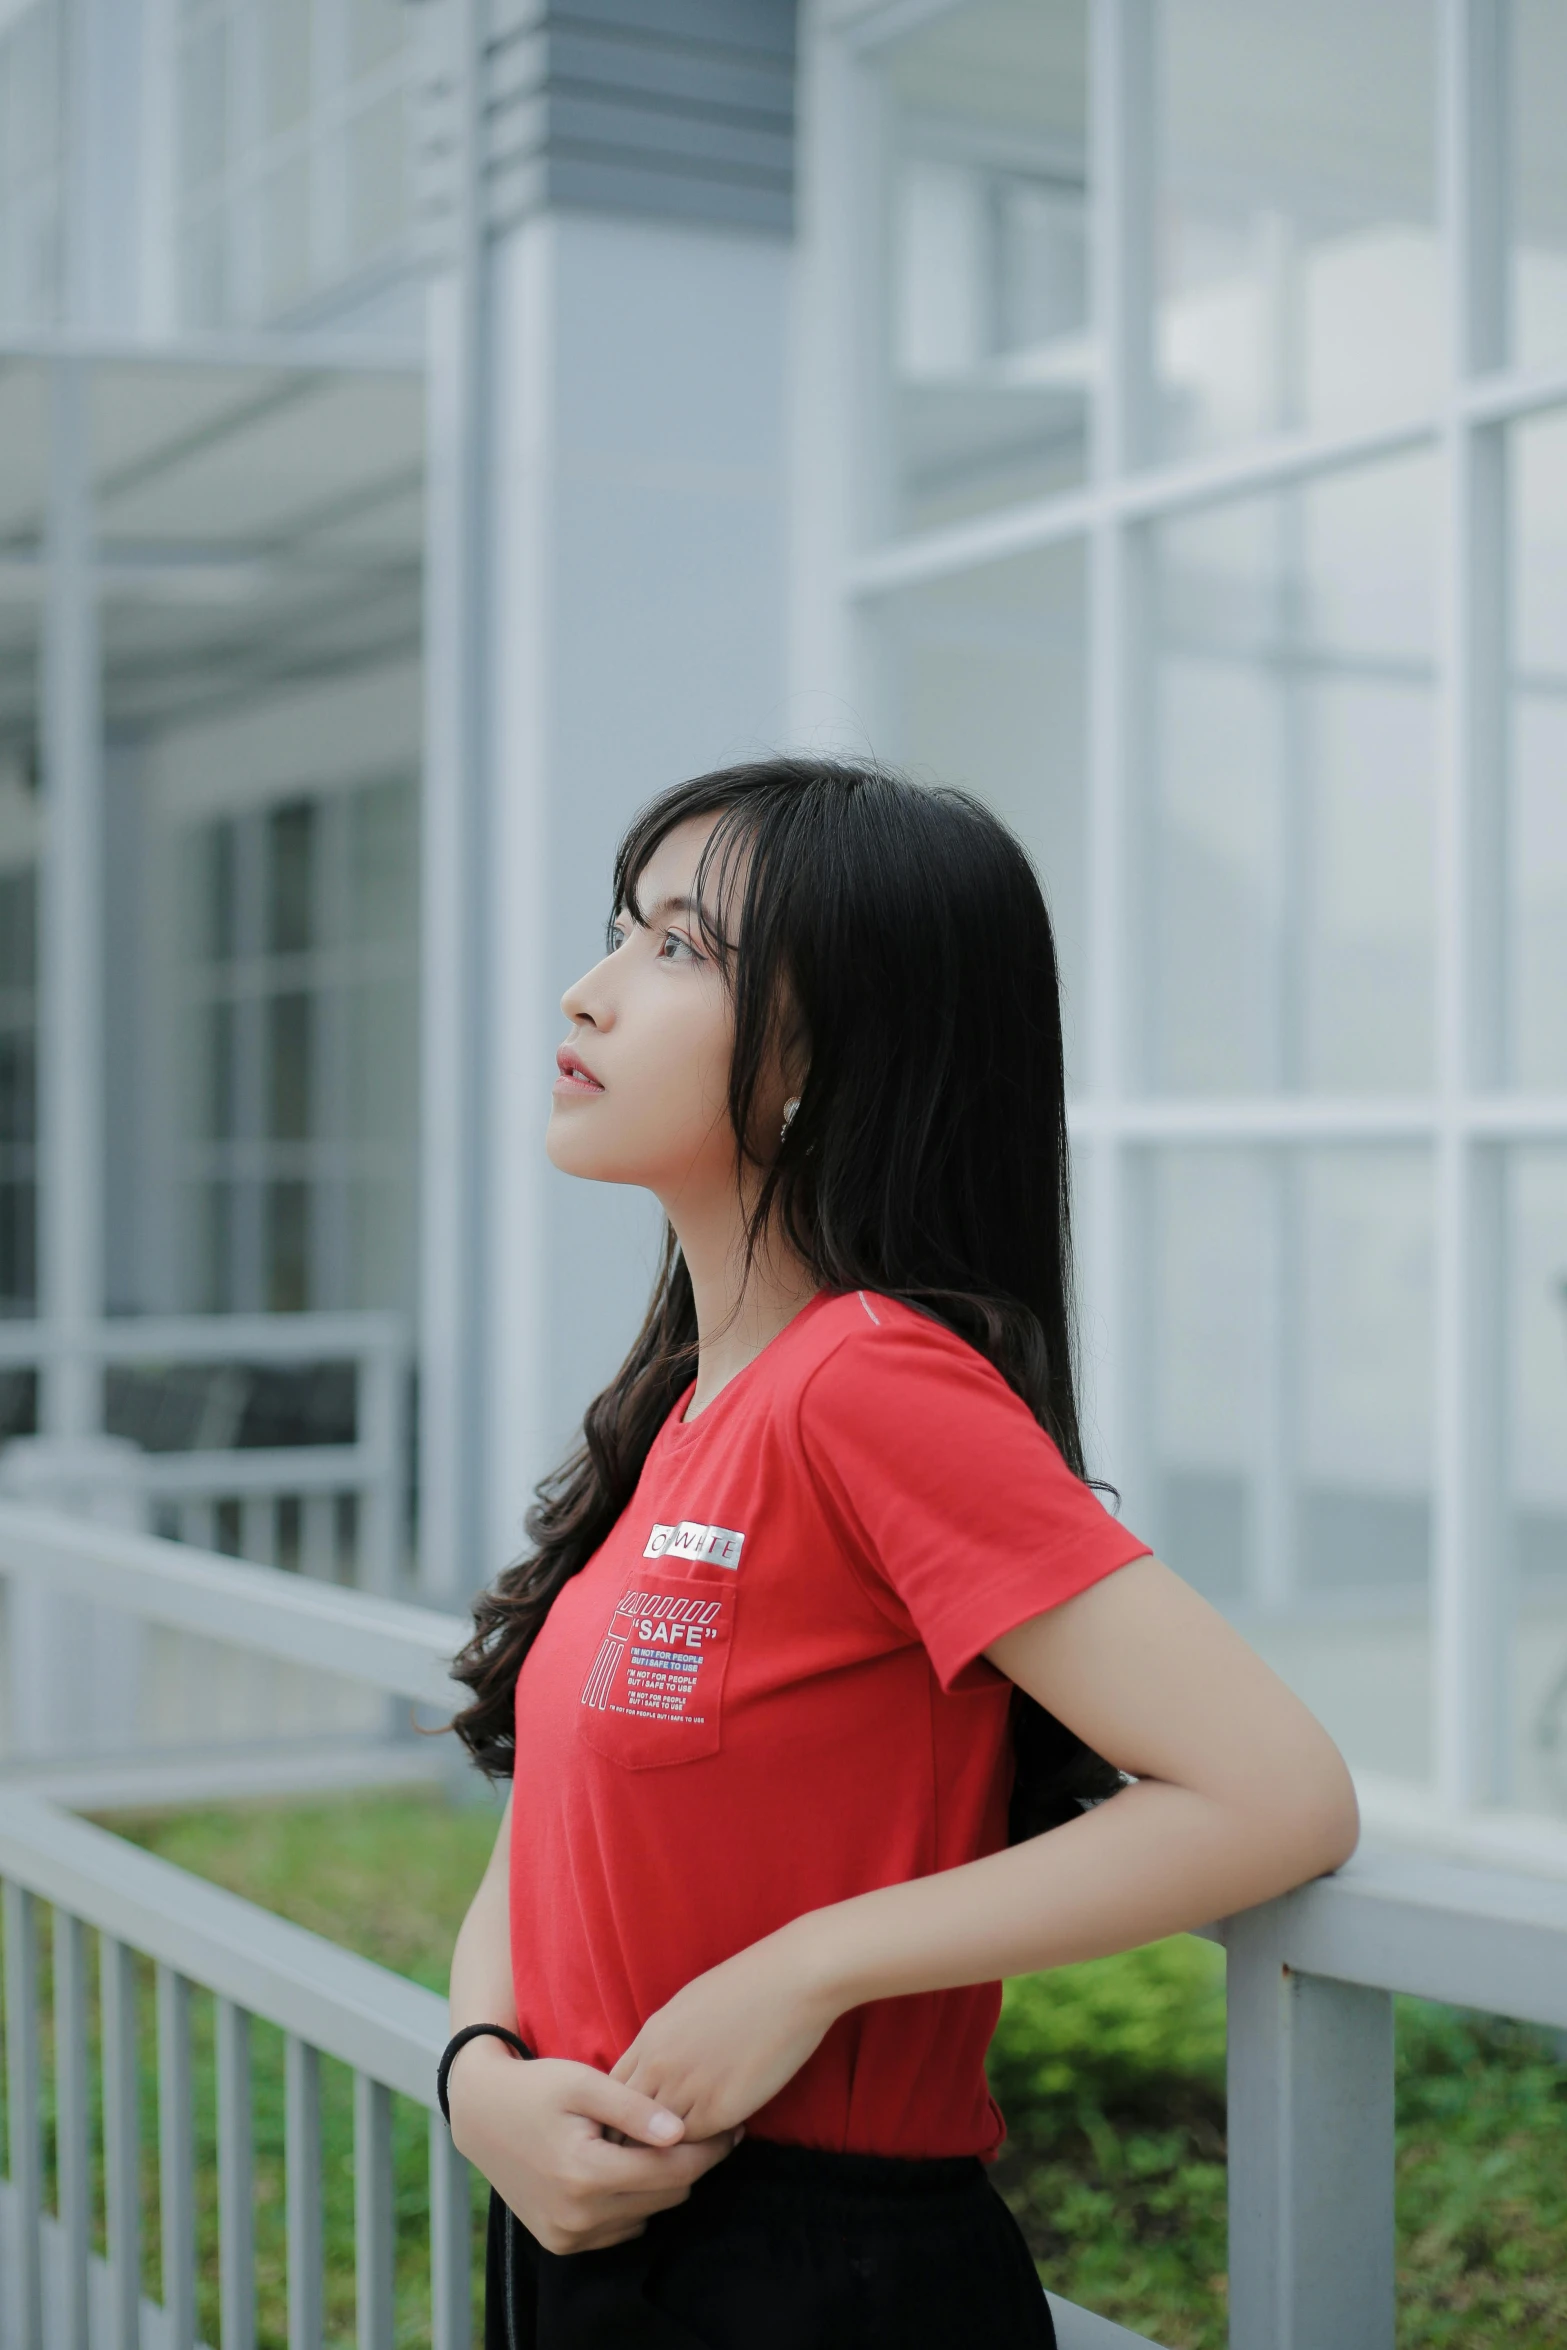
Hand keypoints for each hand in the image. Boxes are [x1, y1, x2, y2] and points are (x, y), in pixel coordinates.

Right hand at [446, 2039, 740, 2253]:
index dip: (709, 2150)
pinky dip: (632, 2201)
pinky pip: (621, 2227)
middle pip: (665, 2197)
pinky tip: (624, 2166)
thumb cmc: (537, 2087)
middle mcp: (577, 2216)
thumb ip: (633, 2108)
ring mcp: (567, 2236)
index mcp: (585, 2174)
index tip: (733, 2128)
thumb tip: (680, 2132)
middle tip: (698, 2130)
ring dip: (659, 2184)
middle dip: (687, 2164)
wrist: (480, 2114)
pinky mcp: (561, 2243)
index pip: (672, 2172)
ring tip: (655, 2144)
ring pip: (647, 2214)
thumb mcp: (584, 2083)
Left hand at [611, 1927, 838, 2141]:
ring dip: (673, 2150)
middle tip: (664, 2147)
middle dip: (638, 2141)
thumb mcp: (686, 2008)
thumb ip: (663, 2043)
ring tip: (697, 2147)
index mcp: (648, 2039)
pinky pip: (696, 2145)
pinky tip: (729, 2134)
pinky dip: (707, 2148)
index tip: (642, 2125)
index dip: (623, 2116)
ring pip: (658, 2142)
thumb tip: (657, 2069)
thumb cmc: (746, 1985)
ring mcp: (686, 2089)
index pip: (611, 2095)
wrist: (789, 1981)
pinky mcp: (718, 2109)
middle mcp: (658, 2066)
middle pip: (625, 2125)